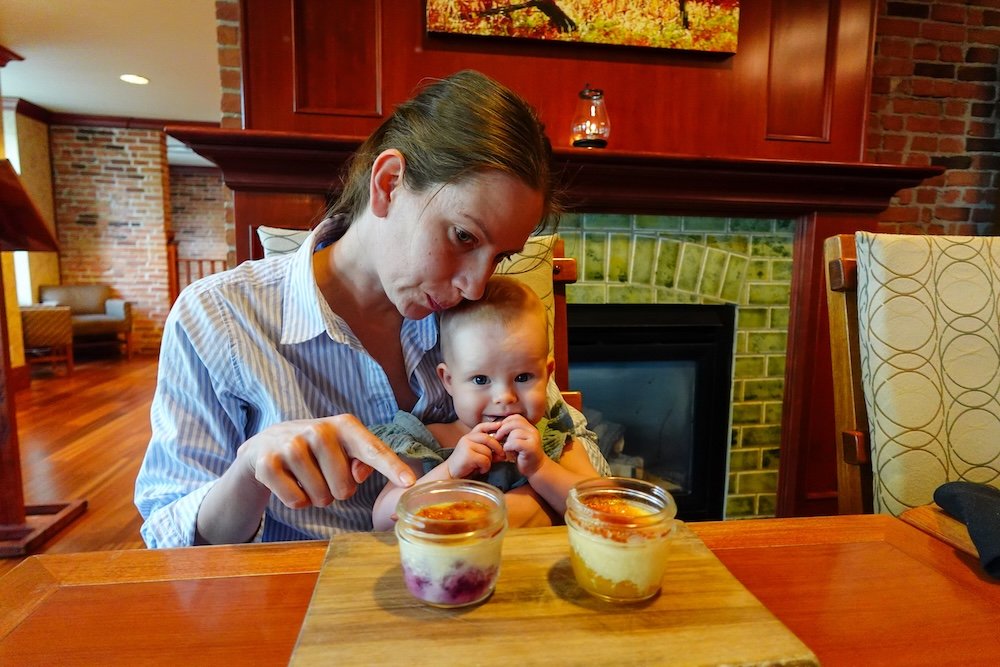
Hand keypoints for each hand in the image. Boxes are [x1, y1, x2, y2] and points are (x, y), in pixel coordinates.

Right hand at [237, 414, 415, 508]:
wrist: (266, 444)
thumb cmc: (318, 450)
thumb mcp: (344, 448)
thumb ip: (364, 460)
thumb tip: (358, 474)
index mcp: (345, 425)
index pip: (372, 449)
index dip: (392, 467)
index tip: (409, 482)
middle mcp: (318, 430)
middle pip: (345, 487)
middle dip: (337, 491)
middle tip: (324, 475)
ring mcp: (291, 445)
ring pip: (320, 496)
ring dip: (317, 497)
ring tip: (307, 478)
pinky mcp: (268, 462)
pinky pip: (296, 501)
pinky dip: (297, 501)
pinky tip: (291, 483)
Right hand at [448, 424, 505, 477]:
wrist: (450, 475)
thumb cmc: (465, 466)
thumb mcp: (479, 456)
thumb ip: (490, 452)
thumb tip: (503, 453)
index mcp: (469, 437)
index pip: (481, 427)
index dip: (491, 425)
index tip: (501, 425)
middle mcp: (467, 438)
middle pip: (488, 439)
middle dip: (498, 447)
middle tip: (502, 455)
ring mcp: (466, 446)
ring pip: (488, 451)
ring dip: (489, 461)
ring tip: (482, 466)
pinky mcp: (467, 455)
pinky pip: (484, 460)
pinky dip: (485, 467)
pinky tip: (480, 469)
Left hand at [496, 415, 545, 476]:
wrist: (535, 469)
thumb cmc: (523, 455)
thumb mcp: (517, 441)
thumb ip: (511, 432)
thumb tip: (496, 427)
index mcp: (529, 428)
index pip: (516, 417)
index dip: (505, 422)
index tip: (499, 431)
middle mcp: (533, 431)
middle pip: (514, 422)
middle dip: (502, 430)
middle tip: (497, 438)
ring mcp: (533, 439)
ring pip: (514, 433)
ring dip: (506, 441)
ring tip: (507, 449)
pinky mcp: (531, 448)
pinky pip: (515, 443)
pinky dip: (508, 447)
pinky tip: (508, 453)